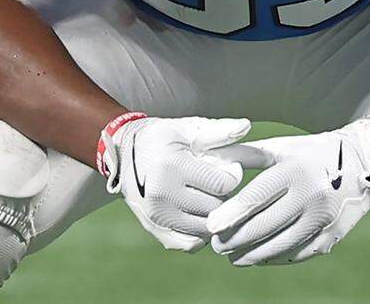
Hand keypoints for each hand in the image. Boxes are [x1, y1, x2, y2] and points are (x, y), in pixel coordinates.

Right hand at [96, 113, 250, 251]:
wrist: (123, 152)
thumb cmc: (163, 137)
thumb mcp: (189, 129)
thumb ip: (220, 131)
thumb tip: (246, 126)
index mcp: (173, 166)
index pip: (223, 184)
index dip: (233, 174)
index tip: (228, 167)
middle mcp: (162, 195)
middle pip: (216, 207)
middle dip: (222, 194)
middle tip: (215, 181)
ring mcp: (157, 217)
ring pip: (206, 228)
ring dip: (213, 214)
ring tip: (206, 195)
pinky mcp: (155, 230)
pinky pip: (190, 244)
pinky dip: (200, 233)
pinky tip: (197, 213)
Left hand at [207, 117, 369, 265]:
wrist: (364, 162)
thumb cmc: (312, 152)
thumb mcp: (283, 146)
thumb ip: (249, 156)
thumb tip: (214, 165)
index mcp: (296, 169)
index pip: (256, 197)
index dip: (230, 215)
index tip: (210, 226)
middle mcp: (312, 195)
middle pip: (265, 226)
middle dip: (235, 240)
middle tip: (217, 246)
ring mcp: (324, 219)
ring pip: (280, 246)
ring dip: (252, 256)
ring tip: (233, 257)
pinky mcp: (332, 236)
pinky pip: (297, 254)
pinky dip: (275, 258)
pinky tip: (260, 257)